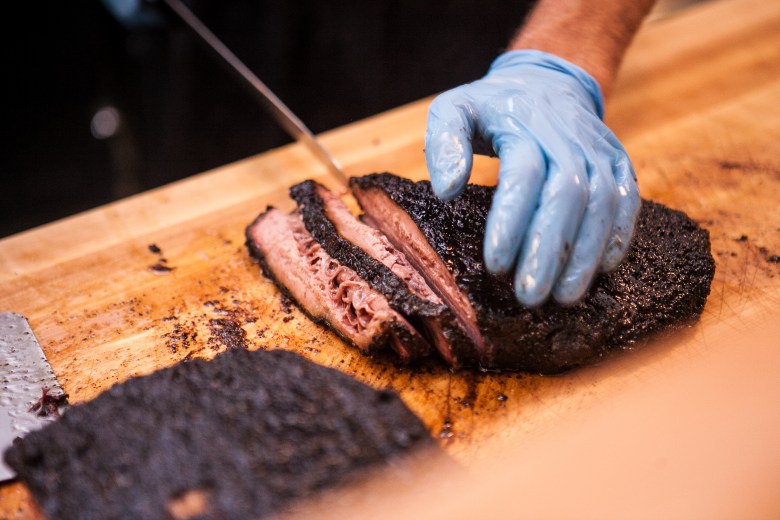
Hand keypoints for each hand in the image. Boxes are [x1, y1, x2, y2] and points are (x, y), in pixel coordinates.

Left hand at [425, 50, 639, 305]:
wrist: (546, 81)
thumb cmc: (492, 107)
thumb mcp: (454, 109)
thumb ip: (444, 144)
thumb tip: (446, 190)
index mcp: (523, 126)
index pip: (523, 175)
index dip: (512, 222)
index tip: (496, 265)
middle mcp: (567, 138)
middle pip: (568, 195)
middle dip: (550, 250)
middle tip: (530, 295)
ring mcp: (597, 150)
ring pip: (602, 203)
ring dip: (585, 253)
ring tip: (564, 296)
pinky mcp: (618, 162)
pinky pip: (627, 200)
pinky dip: (618, 235)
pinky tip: (603, 269)